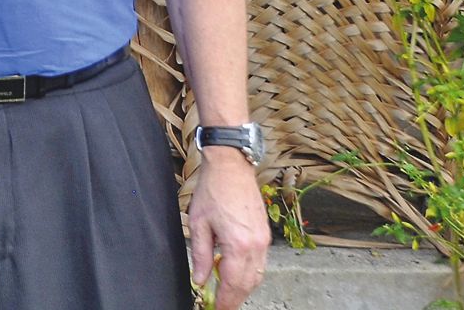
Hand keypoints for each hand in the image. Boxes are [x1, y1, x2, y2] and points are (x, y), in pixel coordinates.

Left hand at [189, 150, 269, 308]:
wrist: (232, 168)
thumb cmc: (213, 191)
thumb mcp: (198, 223)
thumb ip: (199, 254)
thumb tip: (199, 279)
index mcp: (238, 244)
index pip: (233, 283)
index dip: (225, 300)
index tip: (216, 309)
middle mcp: (256, 246)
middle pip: (248, 284)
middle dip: (234, 298)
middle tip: (220, 305)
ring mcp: (264, 241)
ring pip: (257, 276)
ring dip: (243, 287)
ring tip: (225, 292)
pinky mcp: (265, 235)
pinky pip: (260, 263)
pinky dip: (249, 273)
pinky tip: (234, 273)